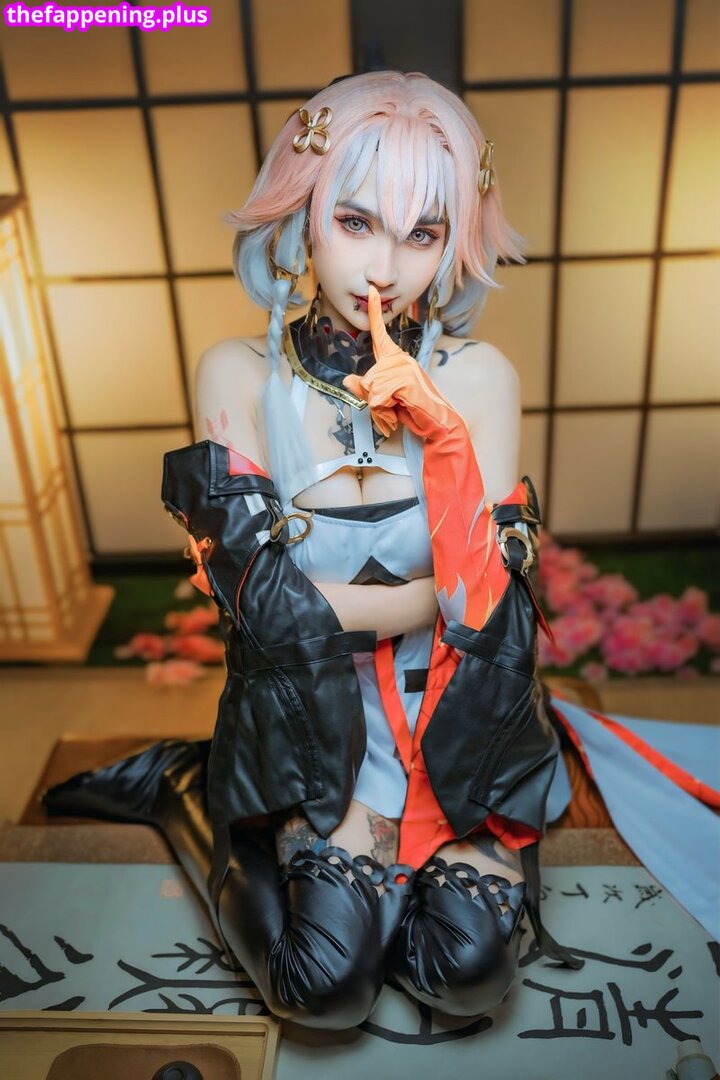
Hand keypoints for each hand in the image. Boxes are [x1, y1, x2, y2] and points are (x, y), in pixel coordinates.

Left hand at [342, 286, 463, 440]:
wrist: (438, 423)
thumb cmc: (412, 410)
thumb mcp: (384, 400)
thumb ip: (366, 390)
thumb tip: (347, 380)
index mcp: (395, 359)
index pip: (380, 333)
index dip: (375, 312)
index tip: (371, 290)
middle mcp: (400, 359)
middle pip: (367, 379)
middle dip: (374, 400)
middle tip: (393, 406)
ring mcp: (405, 368)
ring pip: (371, 388)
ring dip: (380, 407)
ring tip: (398, 408)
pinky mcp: (406, 380)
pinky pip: (378, 395)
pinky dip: (384, 410)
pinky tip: (400, 409)